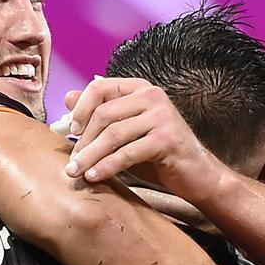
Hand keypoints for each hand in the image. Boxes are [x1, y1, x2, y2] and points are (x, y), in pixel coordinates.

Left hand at [62, 77, 224, 203]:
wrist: (197, 174)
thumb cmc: (159, 154)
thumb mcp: (126, 132)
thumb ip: (100, 115)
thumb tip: (67, 97)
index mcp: (140, 88)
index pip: (99, 87)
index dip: (80, 109)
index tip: (71, 132)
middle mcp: (152, 96)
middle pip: (104, 114)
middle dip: (83, 141)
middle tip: (71, 164)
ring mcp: (162, 116)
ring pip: (113, 134)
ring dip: (91, 156)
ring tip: (76, 173)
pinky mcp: (167, 138)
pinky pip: (128, 153)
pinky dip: (108, 166)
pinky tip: (95, 177)